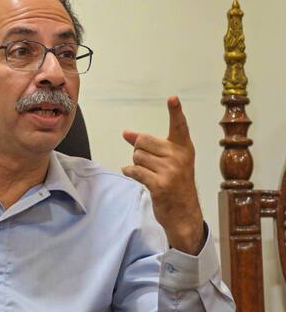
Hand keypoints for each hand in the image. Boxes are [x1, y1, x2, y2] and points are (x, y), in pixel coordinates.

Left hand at [121, 96, 204, 254]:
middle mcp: (179, 157)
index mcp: (184, 148)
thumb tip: (126, 132)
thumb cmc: (175, 183)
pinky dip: (130, 173)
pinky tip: (138, 177)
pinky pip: (134, 171)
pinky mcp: (160, 184)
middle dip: (139, 151)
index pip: (179, 126)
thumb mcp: (168, 161)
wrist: (184, 213)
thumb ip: (148, 145)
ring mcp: (170, 171)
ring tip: (150, 174)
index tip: (173, 98)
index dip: (175, 111)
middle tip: (150, 164)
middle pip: (143, 141)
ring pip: (137, 157)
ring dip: (137, 165)